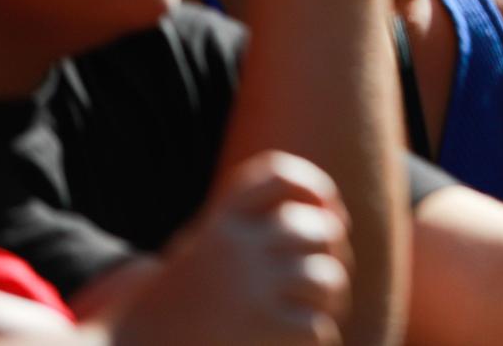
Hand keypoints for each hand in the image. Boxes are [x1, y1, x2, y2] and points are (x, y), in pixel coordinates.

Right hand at [114, 152, 350, 345]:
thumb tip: (329, 222)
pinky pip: (317, 326)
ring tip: (318, 316)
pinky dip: (317, 338)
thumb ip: (245, 235)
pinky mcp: (262, 327)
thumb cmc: (168, 313)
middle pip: (320, 230)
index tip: (330, 213)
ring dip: (330, 302)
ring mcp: (252, 285)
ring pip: (327, 279)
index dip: (314, 186)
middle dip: (334, 255)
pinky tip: (302, 344)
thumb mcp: (198, 257)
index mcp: (219, 225)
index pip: (278, 175)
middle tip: (327, 281)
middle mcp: (238, 246)